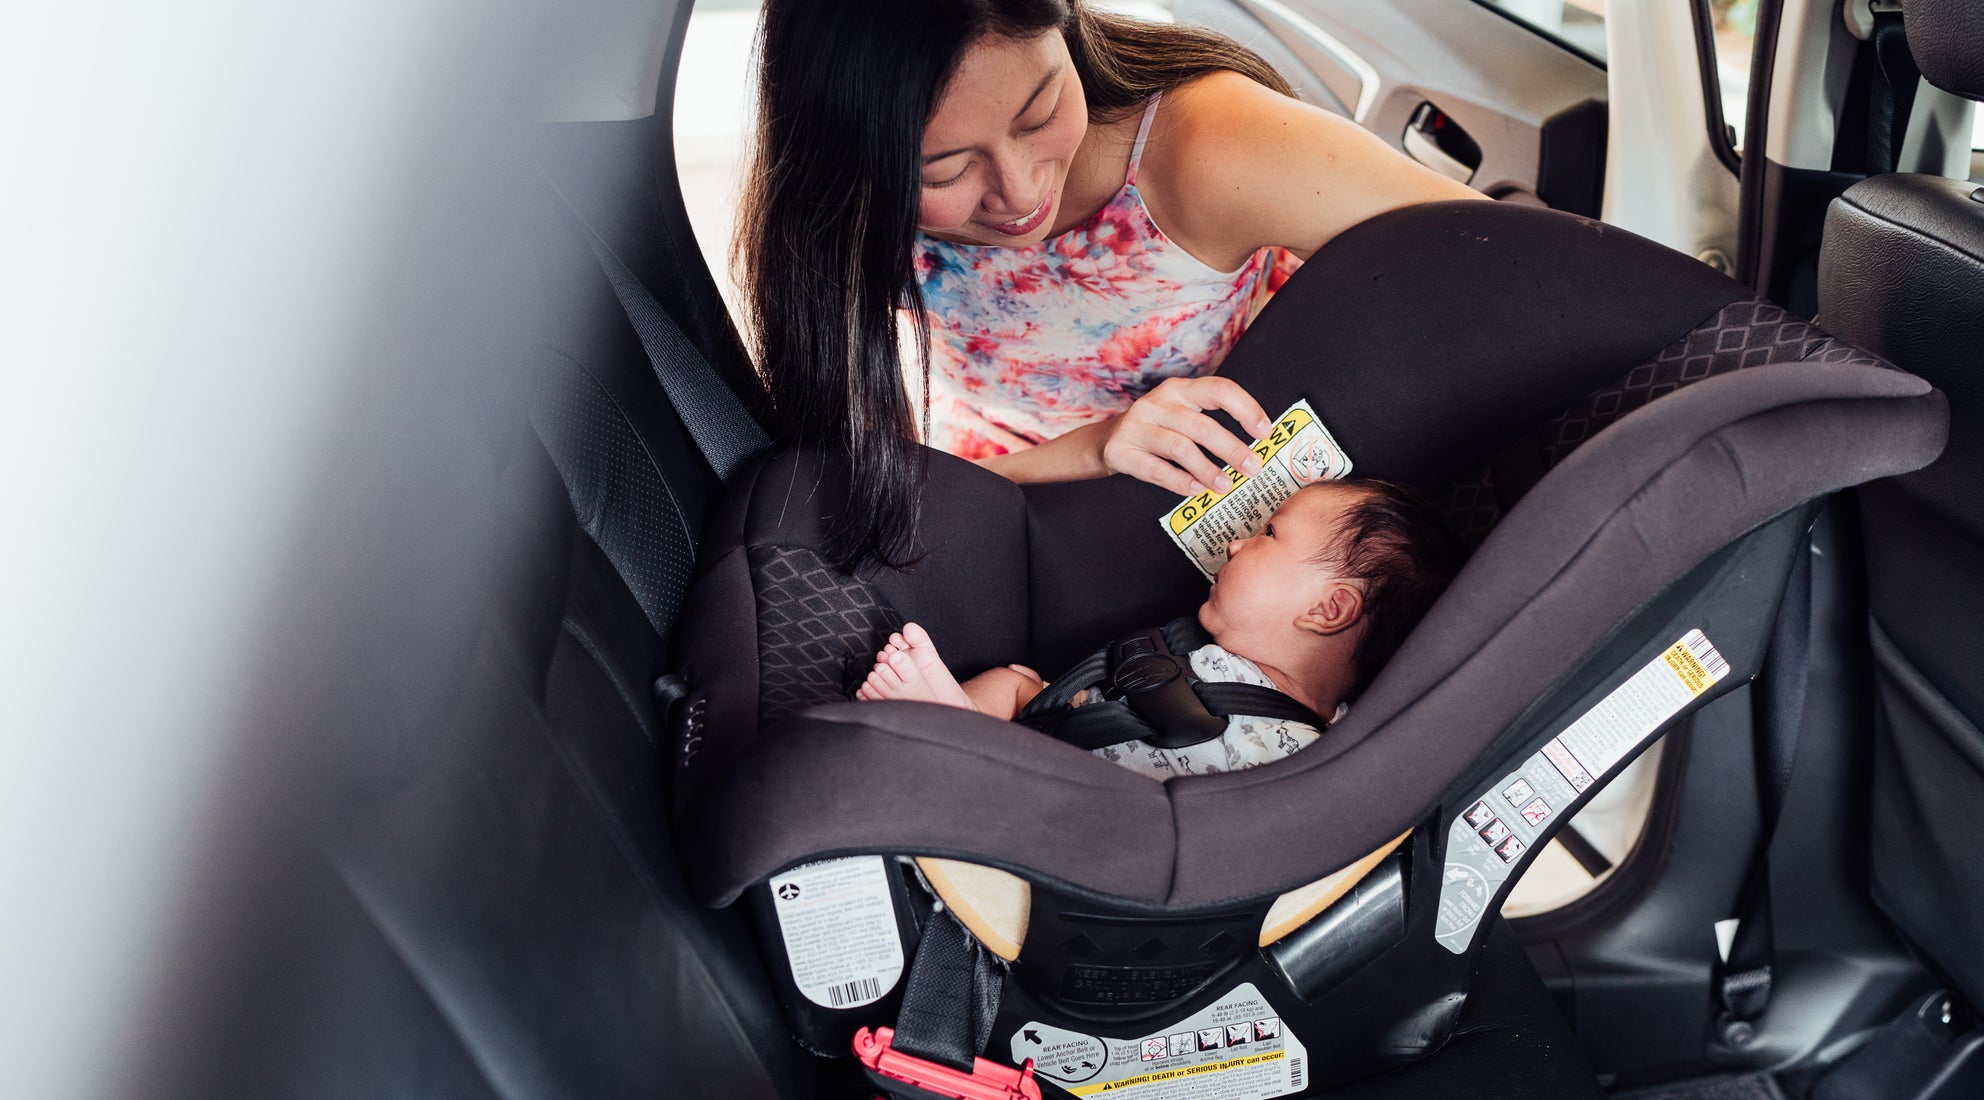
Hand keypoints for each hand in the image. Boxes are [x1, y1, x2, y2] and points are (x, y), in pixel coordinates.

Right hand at [1099, 376, 1274, 496]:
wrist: (1105, 441)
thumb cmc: (1157, 430)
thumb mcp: (1181, 414)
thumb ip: (1210, 422)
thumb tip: (1256, 446)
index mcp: (1179, 389)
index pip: (1219, 389)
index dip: (1245, 409)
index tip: (1264, 432)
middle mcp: (1158, 403)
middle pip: (1201, 425)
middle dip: (1232, 448)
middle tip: (1253, 468)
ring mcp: (1137, 426)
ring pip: (1180, 448)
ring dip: (1207, 469)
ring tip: (1226, 485)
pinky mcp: (1121, 451)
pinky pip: (1155, 469)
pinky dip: (1179, 481)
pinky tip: (1196, 490)